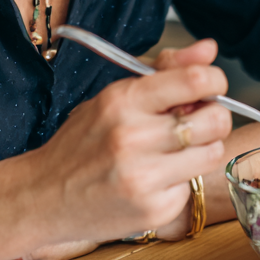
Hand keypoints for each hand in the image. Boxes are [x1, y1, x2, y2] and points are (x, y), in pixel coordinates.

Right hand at [0, 39, 230, 259]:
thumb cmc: (81, 141)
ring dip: (203, 148)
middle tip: (196, 119)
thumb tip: (209, 49)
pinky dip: (181, 180)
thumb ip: (166, 70)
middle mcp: (133, 137)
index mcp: (123, 100)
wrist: (44, 195)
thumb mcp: (115, 96)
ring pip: (213, 153)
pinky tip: (157, 178)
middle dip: (213, 116)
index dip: (215, 80)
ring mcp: (144, 177)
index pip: (195, 80)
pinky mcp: (153, 211)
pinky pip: (192, 186)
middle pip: (214, 120)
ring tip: (178, 148)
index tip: (211, 84)